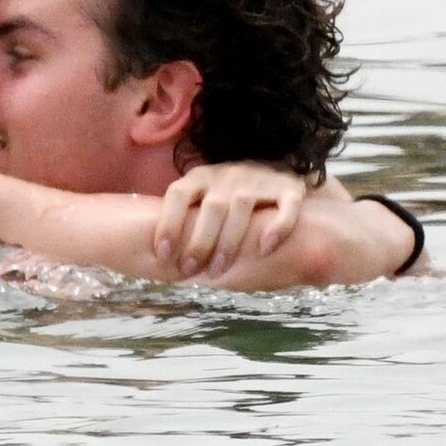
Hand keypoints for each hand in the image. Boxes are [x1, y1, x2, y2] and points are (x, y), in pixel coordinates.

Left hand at [153, 162, 310, 276]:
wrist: (278, 176)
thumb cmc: (228, 200)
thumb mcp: (202, 200)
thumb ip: (186, 220)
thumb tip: (156, 258)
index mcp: (201, 177)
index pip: (179, 194)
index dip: (168, 223)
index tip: (162, 254)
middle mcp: (228, 174)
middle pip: (211, 207)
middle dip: (198, 242)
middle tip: (189, 270)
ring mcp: (259, 178)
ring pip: (241, 206)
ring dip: (228, 241)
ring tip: (217, 270)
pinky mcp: (290, 187)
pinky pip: (286, 205)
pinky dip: (277, 226)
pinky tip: (265, 248)